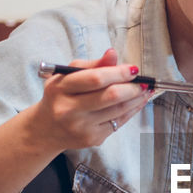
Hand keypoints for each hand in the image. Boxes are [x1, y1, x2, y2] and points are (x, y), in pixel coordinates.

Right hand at [29, 48, 150, 149]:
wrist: (47, 129)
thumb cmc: (60, 97)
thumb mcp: (67, 76)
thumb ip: (91, 65)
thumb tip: (113, 54)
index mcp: (60, 88)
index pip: (95, 79)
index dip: (118, 73)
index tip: (134, 69)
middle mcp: (68, 109)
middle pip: (110, 96)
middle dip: (132, 88)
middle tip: (144, 82)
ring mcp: (80, 127)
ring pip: (117, 110)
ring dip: (136, 99)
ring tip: (145, 90)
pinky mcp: (91, 139)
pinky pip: (118, 122)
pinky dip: (132, 111)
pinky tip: (138, 102)